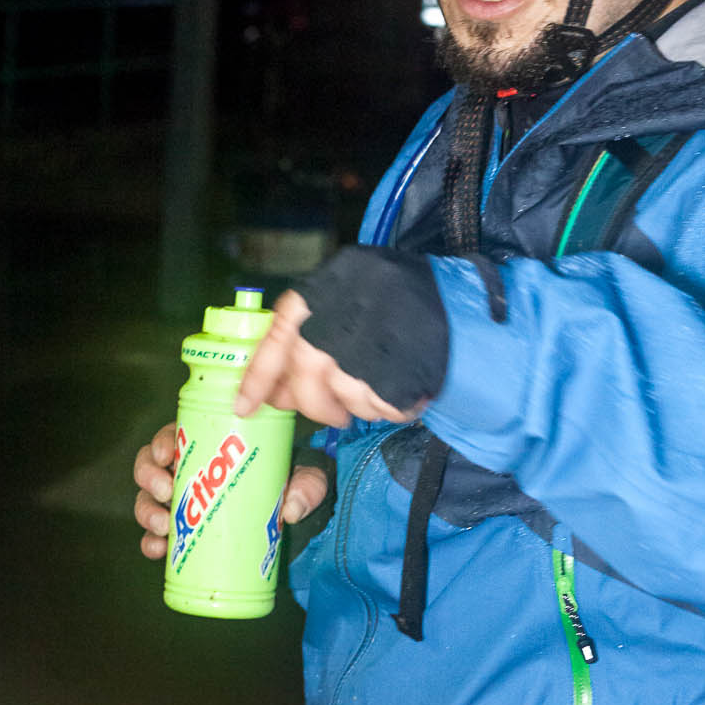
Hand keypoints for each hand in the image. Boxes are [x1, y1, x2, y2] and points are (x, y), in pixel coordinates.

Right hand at [132, 418, 329, 559]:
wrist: (292, 519)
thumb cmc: (291, 484)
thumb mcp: (305, 477)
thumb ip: (307, 486)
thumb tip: (290, 510)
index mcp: (209, 445)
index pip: (174, 434)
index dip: (162, 442)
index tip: (167, 454)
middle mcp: (189, 470)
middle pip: (151, 465)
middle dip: (149, 476)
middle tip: (166, 491)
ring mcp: (182, 502)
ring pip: (148, 500)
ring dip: (146, 511)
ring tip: (163, 526)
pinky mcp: (183, 532)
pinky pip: (155, 536)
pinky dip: (150, 543)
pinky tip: (157, 549)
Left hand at [234, 288, 425, 426]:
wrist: (458, 300)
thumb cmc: (395, 296)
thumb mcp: (347, 292)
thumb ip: (312, 326)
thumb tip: (276, 383)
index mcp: (324, 292)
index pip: (277, 337)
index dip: (258, 375)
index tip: (246, 406)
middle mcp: (339, 320)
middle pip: (307, 380)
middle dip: (316, 405)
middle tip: (331, 412)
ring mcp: (367, 351)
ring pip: (344, 400)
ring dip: (360, 404)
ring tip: (380, 384)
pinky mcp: (396, 377)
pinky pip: (379, 409)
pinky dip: (389, 407)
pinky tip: (400, 387)